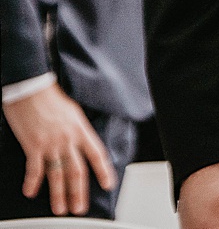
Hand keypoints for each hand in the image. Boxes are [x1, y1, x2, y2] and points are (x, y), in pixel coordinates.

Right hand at [1, 81, 116, 214]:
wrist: (32, 89)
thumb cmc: (51, 98)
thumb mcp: (73, 113)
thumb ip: (78, 131)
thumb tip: (81, 144)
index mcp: (81, 130)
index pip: (97, 154)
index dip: (104, 171)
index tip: (108, 185)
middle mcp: (69, 139)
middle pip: (78, 171)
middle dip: (79, 192)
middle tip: (79, 208)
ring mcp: (51, 144)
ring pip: (58, 174)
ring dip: (59, 194)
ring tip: (60, 209)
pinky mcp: (33, 145)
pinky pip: (35, 169)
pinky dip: (33, 182)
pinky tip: (31, 192)